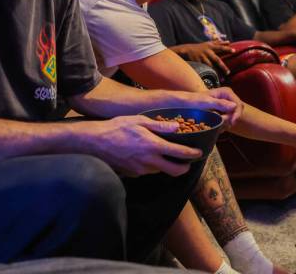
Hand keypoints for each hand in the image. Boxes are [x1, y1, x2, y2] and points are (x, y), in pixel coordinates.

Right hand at [83, 115, 202, 176]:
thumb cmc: (117, 128)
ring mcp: (141, 170)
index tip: (199, 153)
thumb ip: (160, 125)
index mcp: (153, 146)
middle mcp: (150, 161)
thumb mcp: (139, 121)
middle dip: (185, 167)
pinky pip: (147, 171)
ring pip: (161, 171)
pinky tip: (147, 156)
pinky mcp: (133, 174)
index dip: (192, 154)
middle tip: (188, 161)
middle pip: (175, 171)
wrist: (95, 143)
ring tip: (165, 155)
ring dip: (166, 165)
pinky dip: (152, 166)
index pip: (180, 154)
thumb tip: (177, 127)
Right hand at [175, 41, 234, 74]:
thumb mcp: (209, 43)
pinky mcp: (198, 63)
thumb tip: (229, 42)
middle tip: (228, 73)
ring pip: (210, 66)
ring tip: (222, 79)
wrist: (188, 50)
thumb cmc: (201, 47)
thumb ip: (219, 43)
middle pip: (216, 59)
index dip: (227, 49)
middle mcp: (207, 52)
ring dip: (216, 72)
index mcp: (211, 47)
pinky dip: (209, 74)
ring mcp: (202, 58)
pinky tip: (212, 79)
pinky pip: (204, 69)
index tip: (234, 51)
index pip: (221, 48)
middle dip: (223, 66)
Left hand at [178, 87, 242, 128]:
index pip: (238, 104)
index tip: (231, 122)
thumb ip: (219, 104)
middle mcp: (227, 98)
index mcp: (226, 92)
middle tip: (220, 125)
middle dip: (230, 120)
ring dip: (225, 124)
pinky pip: (226, 121)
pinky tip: (214, 127)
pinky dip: (222, 125)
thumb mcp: (205, 102)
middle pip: (237, 112)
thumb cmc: (192, 101)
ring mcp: (224, 106)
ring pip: (232, 118)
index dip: (237, 114)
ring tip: (215, 126)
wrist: (183, 105)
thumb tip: (234, 106)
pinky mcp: (220, 113)